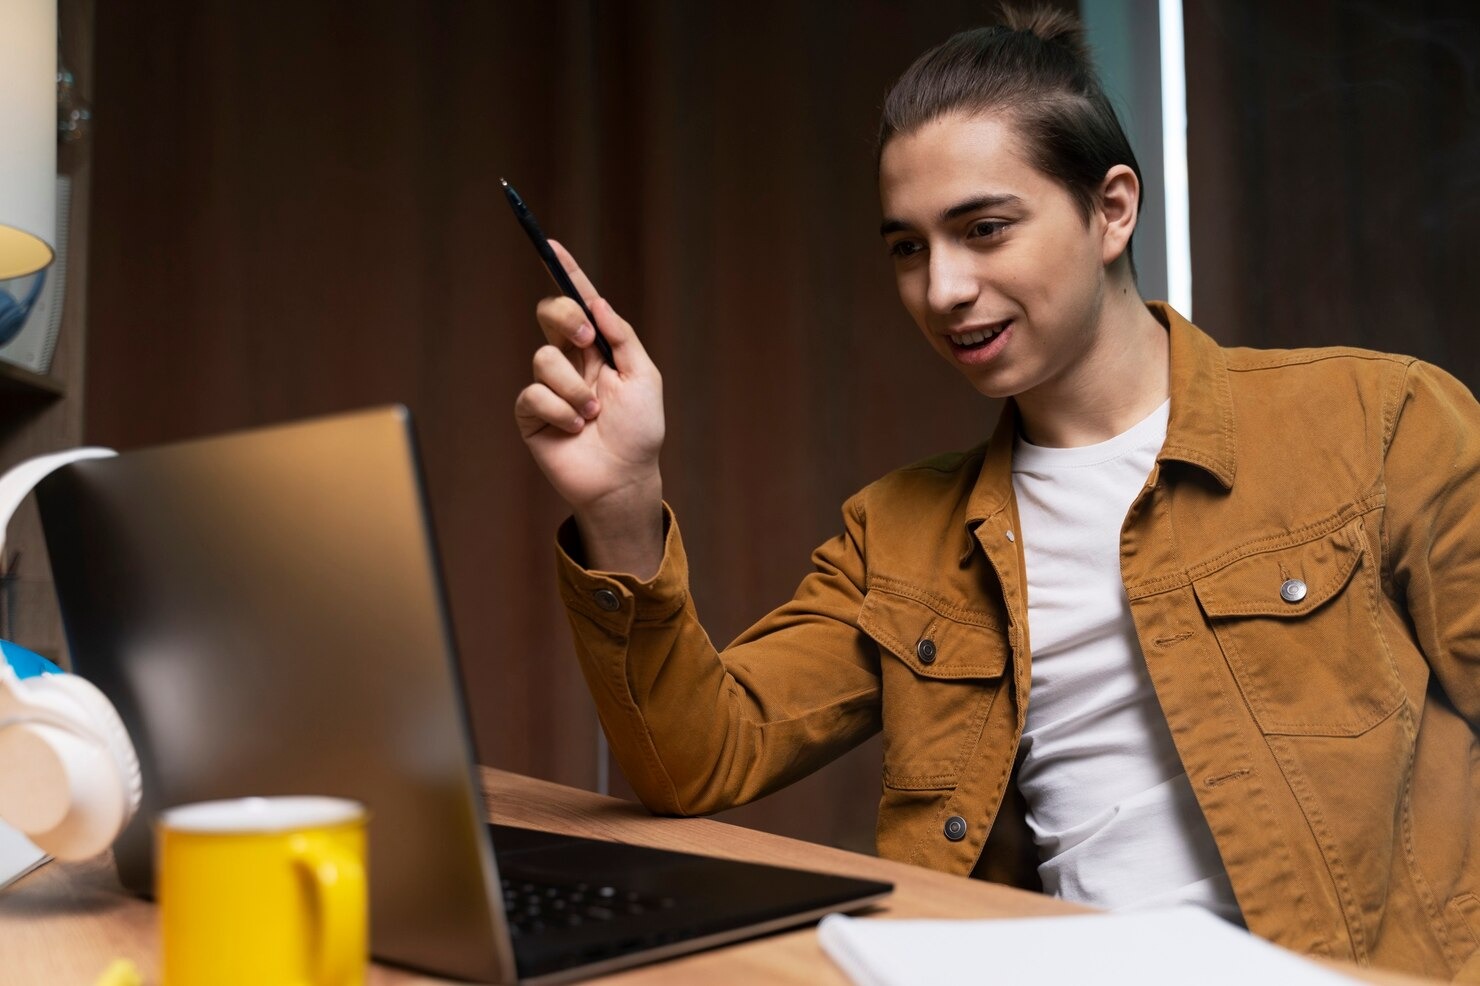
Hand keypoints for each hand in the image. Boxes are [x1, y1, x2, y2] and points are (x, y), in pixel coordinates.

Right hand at [514, 242, 664, 573]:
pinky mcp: (531, 414)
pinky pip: (534, 393)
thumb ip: (621, 337)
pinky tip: (576, 428)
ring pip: (543, 358)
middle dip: (564, 317)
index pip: (579, 303)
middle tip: (584, 340)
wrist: (624, 479)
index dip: (565, 273)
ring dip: (573, 387)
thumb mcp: (643, 377)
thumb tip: (596, 302)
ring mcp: (548, 387)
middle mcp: (570, 361)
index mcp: (598, 349)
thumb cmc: (640, 432)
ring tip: (591, 414)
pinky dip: (560, 410)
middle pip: (550, 314)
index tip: (552, 244)